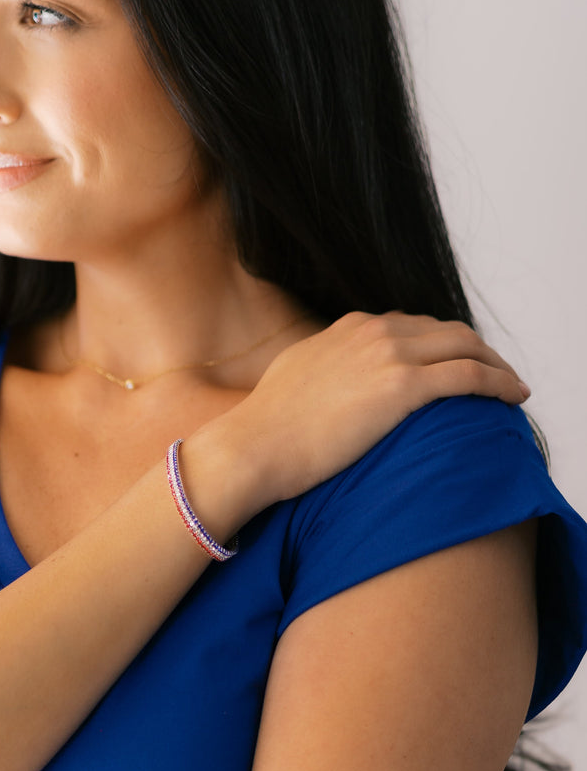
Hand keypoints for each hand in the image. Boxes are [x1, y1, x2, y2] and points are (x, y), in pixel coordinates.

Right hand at [229, 311, 529, 507]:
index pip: (414, 325)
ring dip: (496, 364)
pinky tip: (514, 397)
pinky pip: (470, 376)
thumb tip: (332, 378)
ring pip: (467, 347)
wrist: (255, 445)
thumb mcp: (297, 373)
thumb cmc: (268, 425)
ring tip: (512, 387)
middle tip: (496, 375)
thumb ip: (325, 365)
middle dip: (479, 350)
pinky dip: (499, 383)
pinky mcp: (402, 387)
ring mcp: (390, 355)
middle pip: (448, 330)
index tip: (457, 363)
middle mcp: (374, 331)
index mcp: (350, 327)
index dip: (443, 344)